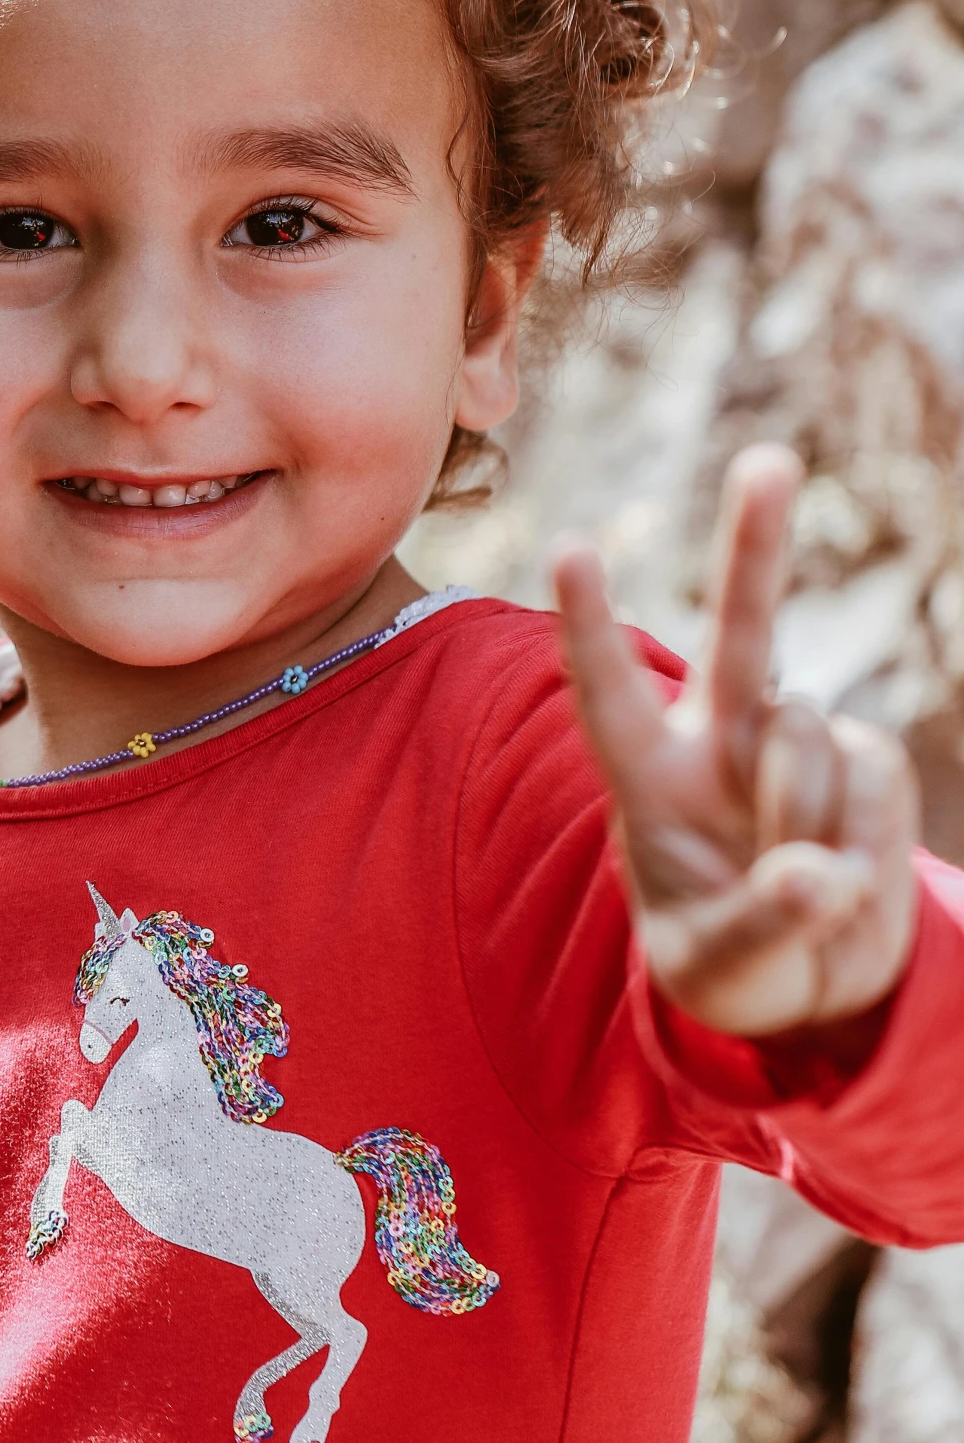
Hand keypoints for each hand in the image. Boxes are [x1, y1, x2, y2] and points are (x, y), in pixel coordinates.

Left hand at [552, 445, 919, 1038]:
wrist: (814, 981)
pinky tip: (843, 875)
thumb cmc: (733, 965)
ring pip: (810, 746)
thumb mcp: (718, 971)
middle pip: (742, 632)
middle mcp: (721, 738)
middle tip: (770, 462)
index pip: (609, 692)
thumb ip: (759, 925)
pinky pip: (873, 790)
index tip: (569, 547)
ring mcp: (797, 744)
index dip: (590, 625)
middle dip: (756, 545)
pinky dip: (865, 852)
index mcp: (650, 777)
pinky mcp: (869, 763)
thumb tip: (817, 875)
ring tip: (794, 886)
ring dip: (808, 826)